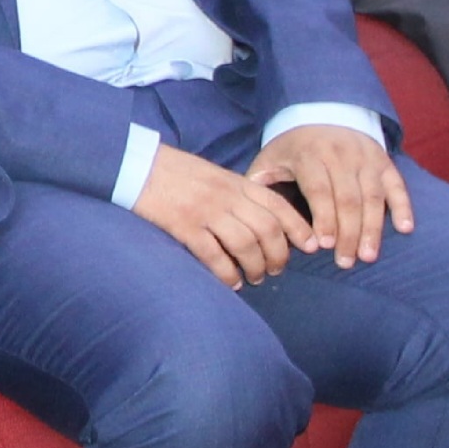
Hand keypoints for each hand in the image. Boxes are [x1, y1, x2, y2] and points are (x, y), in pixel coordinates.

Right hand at [133, 143, 318, 285]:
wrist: (137, 165)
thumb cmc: (177, 173)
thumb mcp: (215, 176)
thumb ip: (238, 194)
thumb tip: (261, 223)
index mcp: (236, 182)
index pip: (277, 205)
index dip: (298, 227)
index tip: (310, 246)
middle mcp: (226, 196)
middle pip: (267, 230)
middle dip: (278, 255)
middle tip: (275, 270)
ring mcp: (206, 211)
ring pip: (245, 245)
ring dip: (254, 267)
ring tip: (253, 278)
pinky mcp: (184, 226)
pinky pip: (213, 255)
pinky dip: (226, 273)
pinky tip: (230, 282)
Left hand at [250, 120, 411, 263]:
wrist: (323, 111)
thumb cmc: (294, 145)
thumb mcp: (272, 156)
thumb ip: (261, 180)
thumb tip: (251, 206)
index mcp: (311, 155)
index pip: (320, 191)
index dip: (324, 219)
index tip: (324, 246)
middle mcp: (341, 155)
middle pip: (348, 199)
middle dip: (348, 233)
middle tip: (346, 262)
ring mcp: (366, 157)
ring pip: (373, 196)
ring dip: (373, 228)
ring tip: (368, 255)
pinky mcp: (384, 160)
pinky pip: (397, 184)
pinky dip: (403, 206)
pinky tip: (405, 229)